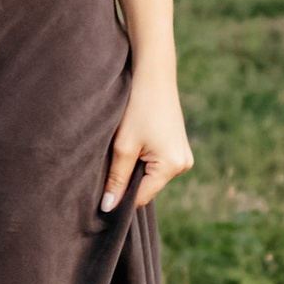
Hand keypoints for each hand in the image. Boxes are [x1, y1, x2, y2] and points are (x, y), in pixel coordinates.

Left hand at [101, 71, 192, 211]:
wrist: (154, 76)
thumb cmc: (137, 107)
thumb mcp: (123, 146)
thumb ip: (116, 179)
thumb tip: (108, 208)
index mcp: (172, 166)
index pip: (141, 197)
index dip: (120, 197)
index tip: (100, 191)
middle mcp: (183, 165)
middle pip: (147, 187)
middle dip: (128, 180)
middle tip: (110, 162)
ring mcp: (183, 156)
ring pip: (151, 175)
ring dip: (135, 168)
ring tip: (124, 148)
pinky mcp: (178, 147)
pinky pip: (157, 164)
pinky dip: (143, 159)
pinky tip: (134, 143)